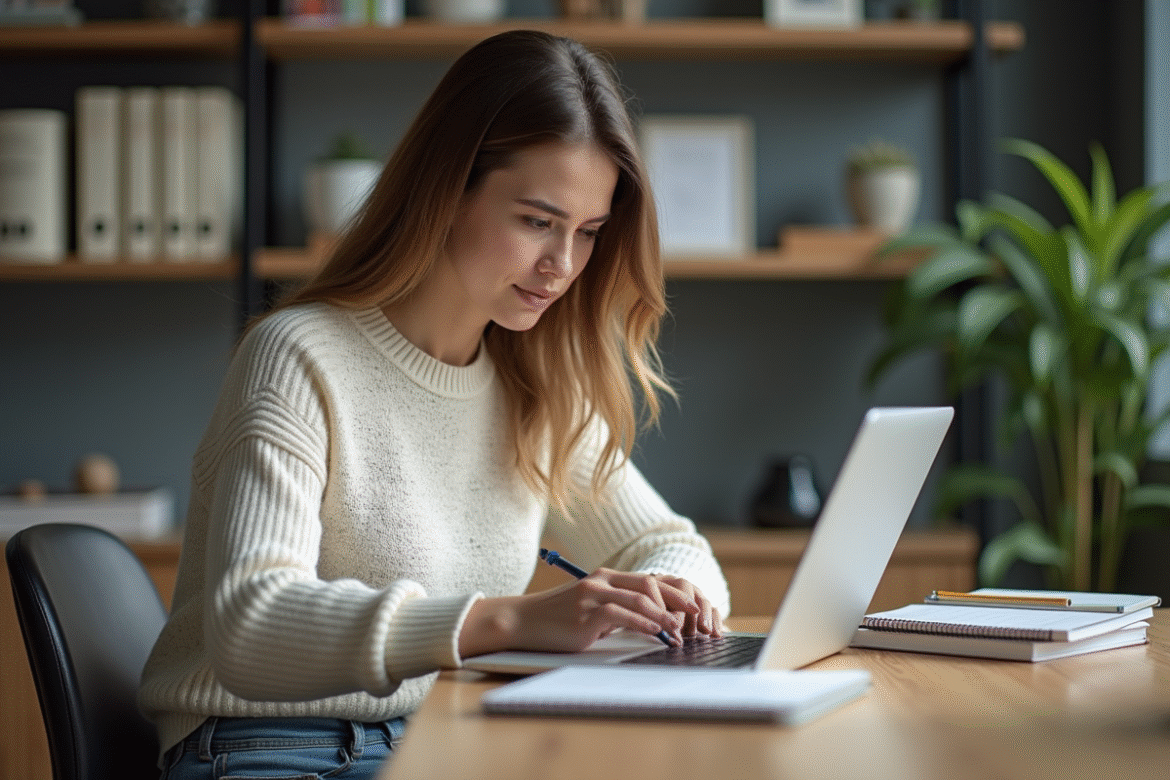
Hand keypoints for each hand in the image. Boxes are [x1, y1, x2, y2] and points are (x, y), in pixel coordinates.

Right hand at [458, 570, 720, 658]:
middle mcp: (602, 580)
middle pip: (651, 583)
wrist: (522, 621)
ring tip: (681, 630)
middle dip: (678, 599)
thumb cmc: (556, 620)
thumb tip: (648, 623)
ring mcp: (594, 594)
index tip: (694, 605)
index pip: (649, 579)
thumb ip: (615, 611)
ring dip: (665, 616)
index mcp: (605, 577)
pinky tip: (657, 634)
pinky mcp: (587, 611)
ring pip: (640, 598)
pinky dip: (644, 624)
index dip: (674, 591)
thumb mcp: (590, 610)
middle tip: (698, 615)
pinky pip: (622, 614)